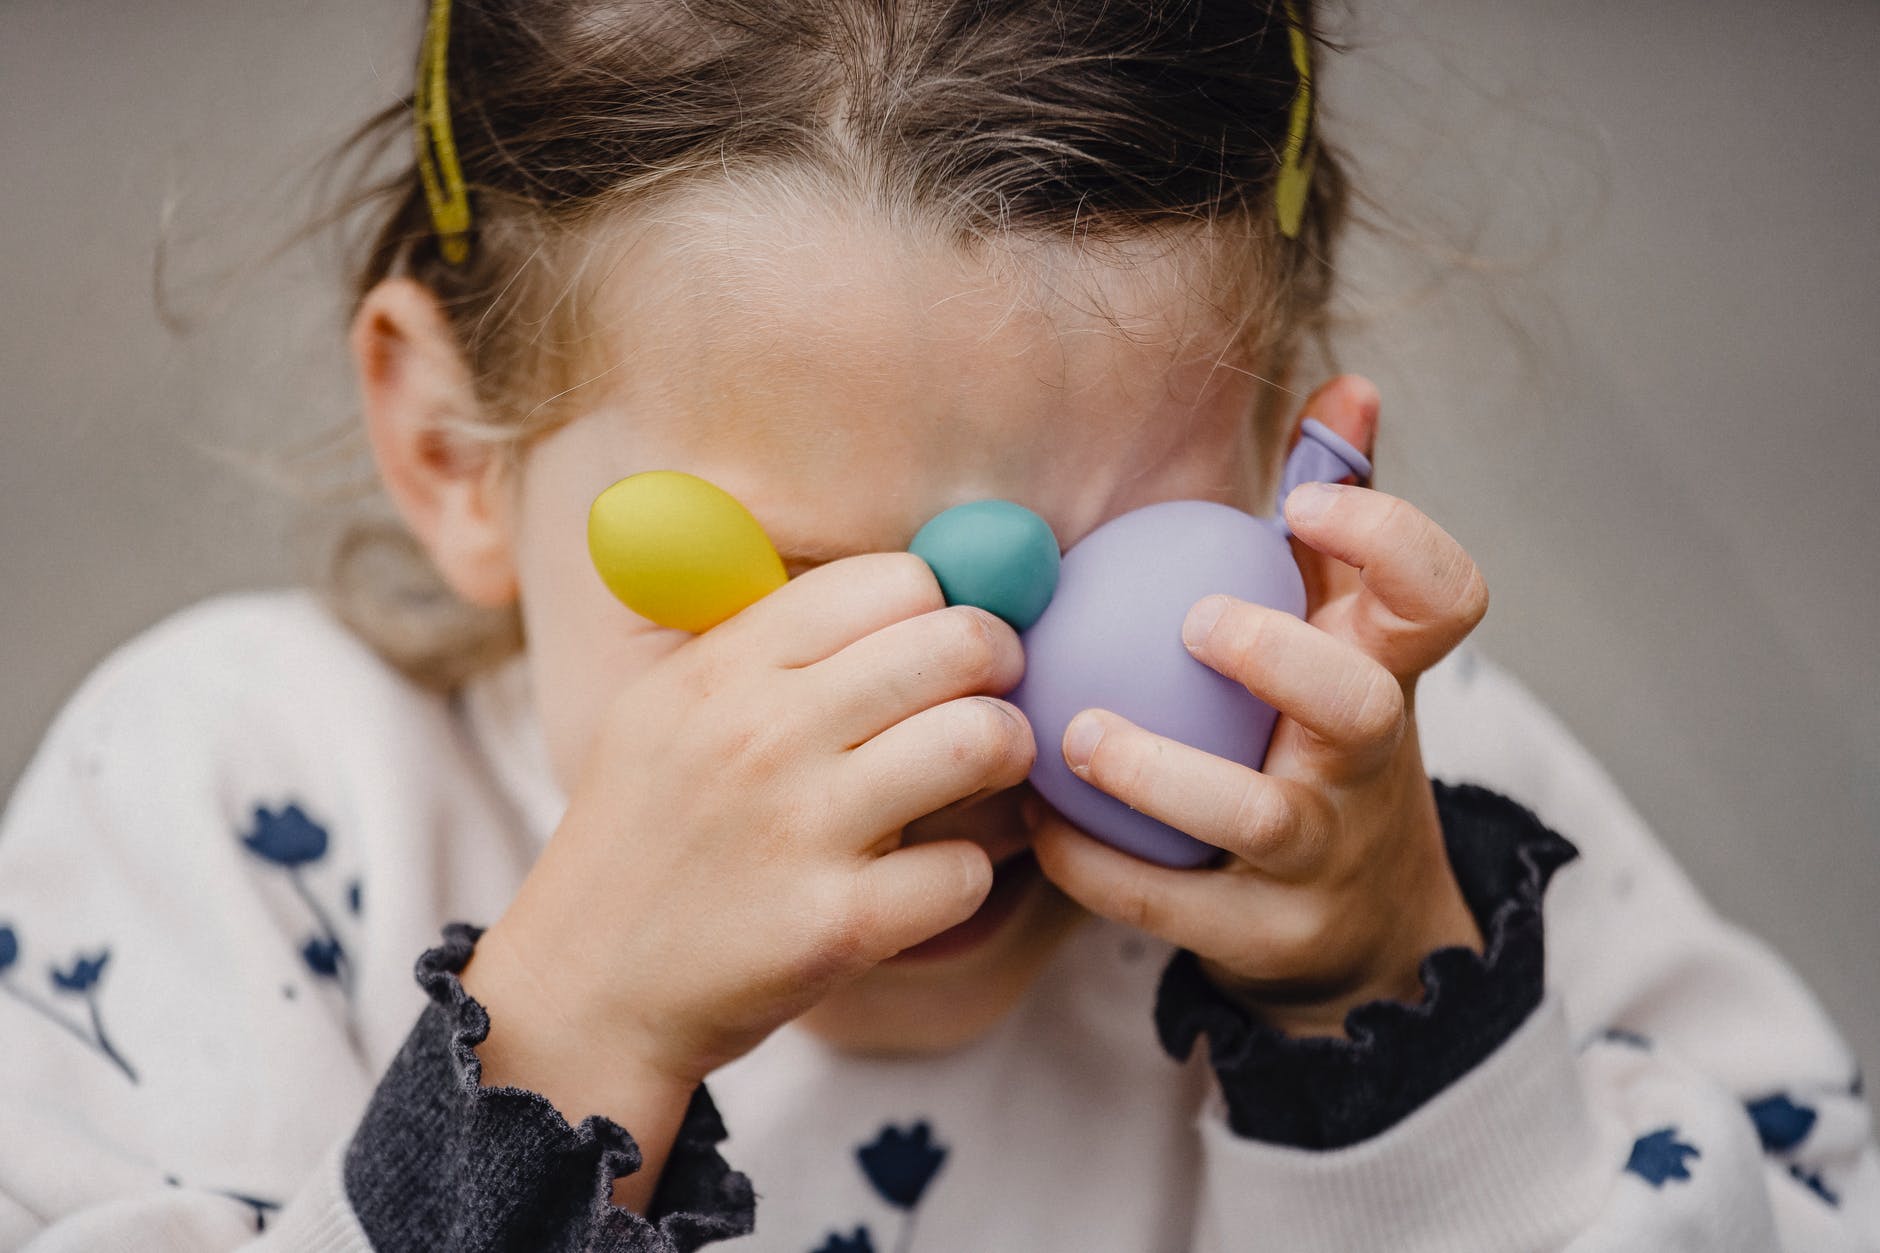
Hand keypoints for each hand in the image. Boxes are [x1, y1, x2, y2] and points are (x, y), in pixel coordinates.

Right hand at [461, 554, 1031, 1157]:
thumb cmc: (647, 839)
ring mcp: (802, 829)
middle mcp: (764, 733)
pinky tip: (932, 878)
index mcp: (725, 667)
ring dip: (1007, 757)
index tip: (943, 650)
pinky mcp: (838, 926)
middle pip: (958, 644)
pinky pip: (966, 869)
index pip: (892, 580)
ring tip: (985, 780)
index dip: (941, 608)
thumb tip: (895, 591)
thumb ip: (765, 646)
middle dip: (1001, 669)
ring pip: (982, 741)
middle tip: (991, 702)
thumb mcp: (666, 709)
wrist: (584, 989)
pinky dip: (967, 874)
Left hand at [1027, 377, 1486, 1037]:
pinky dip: (1098, 864)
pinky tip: (1037, 820)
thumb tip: (1346, 388)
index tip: (1298, 505)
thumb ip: (1332, 524)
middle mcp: (1368, 764)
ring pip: (1258, 820)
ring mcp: (1323, 858)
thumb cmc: (1318, 741)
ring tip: (1077, 736)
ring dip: (1164, 776)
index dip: (1392, 542)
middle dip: (1283, 659)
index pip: (1446, 598)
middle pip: (1360, 706)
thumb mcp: (1338, 634)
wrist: (1359, 928)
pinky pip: (1173, 905)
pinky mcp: (1265, 938)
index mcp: (1390, 674)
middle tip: (1196, 624)